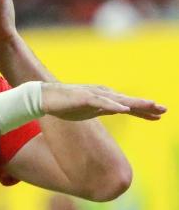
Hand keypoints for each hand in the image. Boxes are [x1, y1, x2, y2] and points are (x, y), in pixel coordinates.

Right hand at [42, 83, 166, 120]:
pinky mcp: (84, 98)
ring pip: (119, 101)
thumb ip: (103, 109)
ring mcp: (93, 95)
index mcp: (104, 99)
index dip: (144, 111)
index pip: (128, 106)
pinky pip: (101, 103)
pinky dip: (113, 106)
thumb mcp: (89, 111)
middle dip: (146, 106)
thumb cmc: (65, 105)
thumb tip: (117, 111)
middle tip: (164, 110)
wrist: (44, 98)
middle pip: (128, 101)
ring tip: (151, 106)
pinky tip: (124, 110)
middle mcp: (102, 95)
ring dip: (135, 103)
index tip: (160, 115)